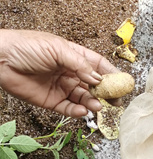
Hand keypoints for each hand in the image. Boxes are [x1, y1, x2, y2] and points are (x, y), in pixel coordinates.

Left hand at [0, 29, 117, 117]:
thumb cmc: (24, 46)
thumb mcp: (57, 48)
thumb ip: (79, 64)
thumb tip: (98, 78)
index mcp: (72, 56)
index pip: (97, 65)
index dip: (110, 73)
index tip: (122, 82)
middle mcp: (69, 72)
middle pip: (93, 85)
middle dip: (106, 93)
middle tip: (115, 101)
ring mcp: (61, 87)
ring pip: (84, 99)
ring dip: (93, 103)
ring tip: (98, 106)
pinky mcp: (51, 101)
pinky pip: (69, 109)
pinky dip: (78, 112)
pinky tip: (83, 110)